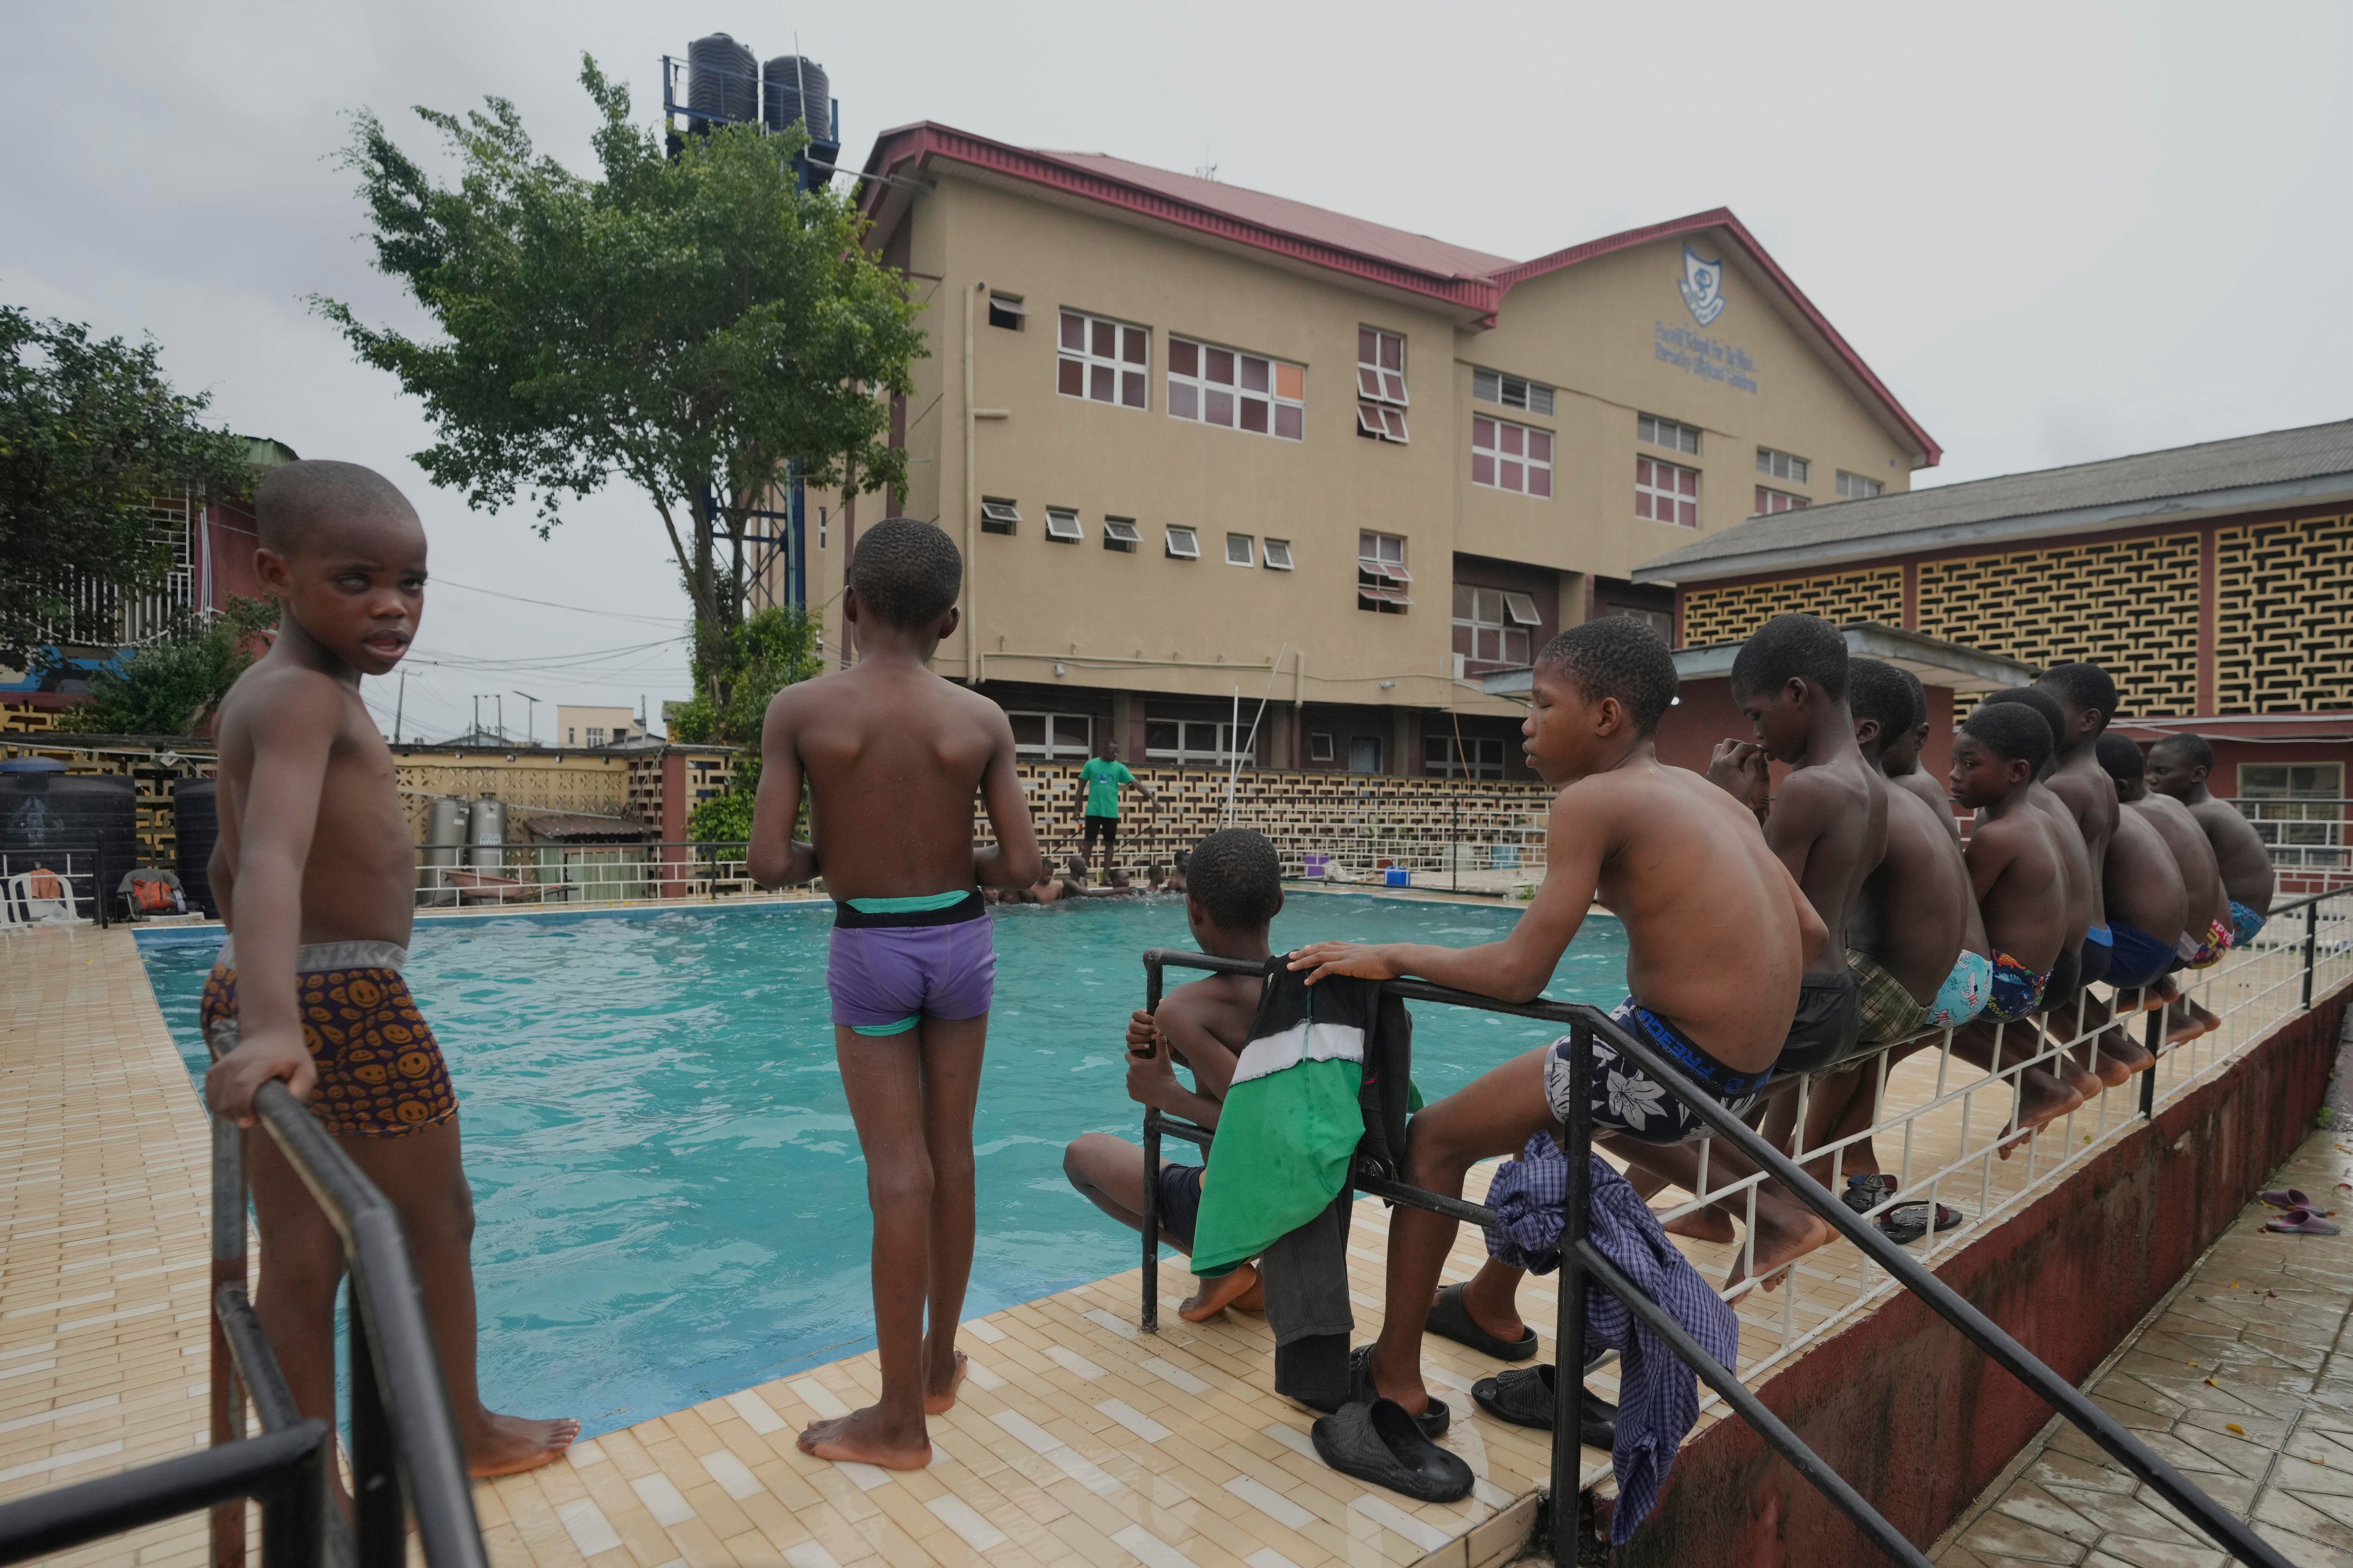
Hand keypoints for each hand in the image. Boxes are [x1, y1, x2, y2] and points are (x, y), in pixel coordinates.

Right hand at [203, 1027, 316, 1126]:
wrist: (269, 1034)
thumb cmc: (289, 1055)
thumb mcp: (306, 1069)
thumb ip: (301, 1087)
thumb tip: (288, 1105)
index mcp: (259, 1062)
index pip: (242, 1085)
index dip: (242, 1107)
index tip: (250, 1122)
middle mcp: (234, 1063)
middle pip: (226, 1098)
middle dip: (238, 1115)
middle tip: (255, 1117)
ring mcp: (221, 1067)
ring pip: (215, 1101)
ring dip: (229, 1113)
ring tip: (247, 1111)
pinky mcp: (212, 1072)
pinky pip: (210, 1097)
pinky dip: (220, 1106)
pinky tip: (235, 1106)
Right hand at [1125, 1007, 1160, 1057]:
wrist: (1165, 1046)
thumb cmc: (1164, 1032)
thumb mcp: (1164, 1023)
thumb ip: (1162, 1013)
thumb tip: (1160, 1000)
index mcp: (1140, 1017)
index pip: (1135, 1014)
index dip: (1144, 1018)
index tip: (1155, 1022)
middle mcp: (1134, 1025)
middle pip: (1132, 1025)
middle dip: (1145, 1029)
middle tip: (1155, 1031)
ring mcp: (1131, 1035)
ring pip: (1129, 1036)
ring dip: (1142, 1037)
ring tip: (1153, 1039)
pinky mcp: (1131, 1046)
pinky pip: (1130, 1045)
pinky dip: (1139, 1046)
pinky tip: (1148, 1046)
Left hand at [1126, 1037, 1177, 1105]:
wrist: (1168, 1095)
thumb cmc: (1166, 1075)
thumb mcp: (1163, 1058)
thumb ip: (1160, 1043)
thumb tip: (1160, 1029)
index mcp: (1135, 1064)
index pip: (1129, 1055)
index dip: (1136, 1055)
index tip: (1145, 1058)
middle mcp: (1129, 1074)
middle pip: (1131, 1067)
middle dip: (1138, 1067)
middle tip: (1150, 1070)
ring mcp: (1130, 1085)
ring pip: (1132, 1078)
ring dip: (1138, 1077)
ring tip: (1150, 1079)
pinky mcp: (1132, 1094)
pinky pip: (1133, 1088)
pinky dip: (1138, 1087)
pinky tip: (1148, 1087)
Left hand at [1285, 942, 1399, 985]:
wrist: (1394, 957)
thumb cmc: (1388, 960)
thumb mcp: (1372, 957)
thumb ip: (1363, 959)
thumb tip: (1364, 964)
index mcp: (1350, 947)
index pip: (1328, 944)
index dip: (1315, 946)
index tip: (1305, 947)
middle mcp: (1344, 949)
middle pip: (1318, 949)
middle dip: (1303, 952)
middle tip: (1290, 956)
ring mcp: (1344, 956)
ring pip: (1318, 957)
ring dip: (1302, 962)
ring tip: (1290, 967)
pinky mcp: (1346, 966)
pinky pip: (1325, 969)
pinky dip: (1314, 974)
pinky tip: (1307, 981)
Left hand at [1708, 740, 1769, 810]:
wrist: (1725, 809)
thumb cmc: (1740, 796)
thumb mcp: (1750, 780)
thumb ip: (1753, 763)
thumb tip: (1757, 752)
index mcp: (1728, 762)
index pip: (1741, 746)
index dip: (1751, 746)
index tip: (1757, 749)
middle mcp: (1717, 762)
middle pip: (1727, 742)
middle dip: (1738, 744)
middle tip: (1747, 750)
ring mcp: (1711, 767)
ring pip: (1718, 748)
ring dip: (1729, 748)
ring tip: (1739, 756)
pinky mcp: (1709, 772)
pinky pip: (1715, 758)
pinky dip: (1723, 757)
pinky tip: (1732, 765)